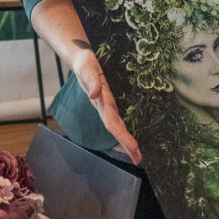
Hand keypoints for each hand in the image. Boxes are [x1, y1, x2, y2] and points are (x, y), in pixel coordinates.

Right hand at [72, 46, 140, 163]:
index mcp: (101, 102)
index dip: (122, 135)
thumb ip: (91, 81)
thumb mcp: (87, 69)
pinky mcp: (108, 101)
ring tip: (136, 155)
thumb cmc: (85, 64)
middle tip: (138, 159)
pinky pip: (117, 119)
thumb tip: (94, 95)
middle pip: (115, 128)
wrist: (80, 59)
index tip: (134, 146)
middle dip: (126, 143)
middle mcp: (104, 106)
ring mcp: (106, 105)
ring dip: (125, 141)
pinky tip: (128, 142)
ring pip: (117, 126)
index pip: (112, 122)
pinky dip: (122, 131)